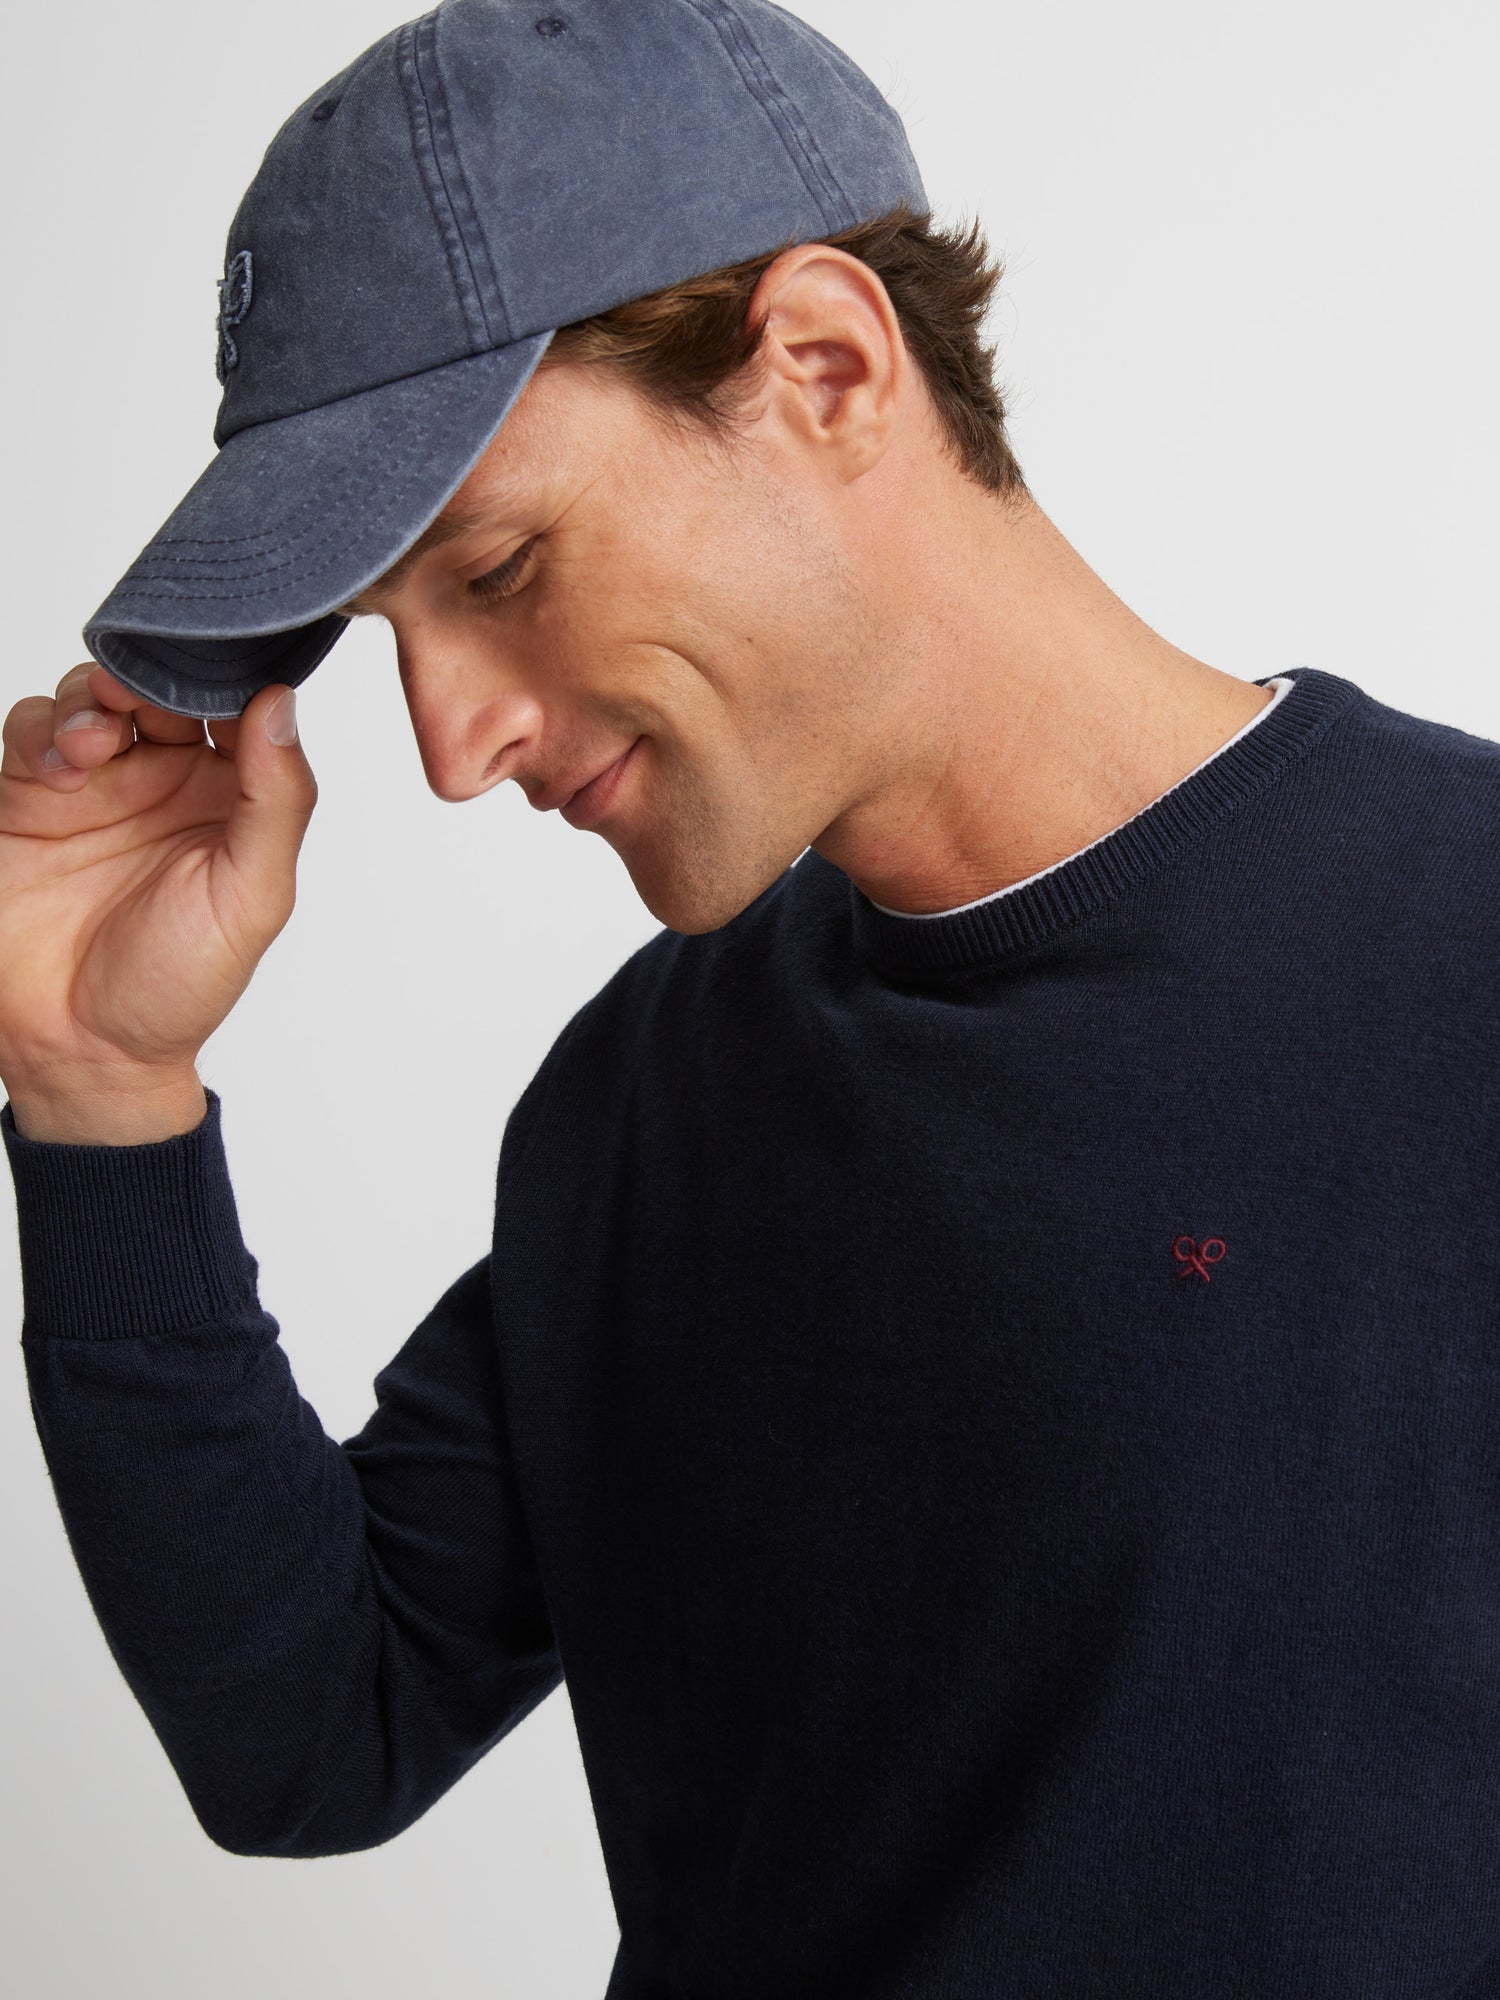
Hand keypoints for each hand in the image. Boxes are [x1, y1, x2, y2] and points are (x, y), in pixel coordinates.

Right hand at [0, 662, 315, 1102]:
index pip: (239, 704)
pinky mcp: (30, 797)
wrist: (80, 1050)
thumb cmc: (177, 988)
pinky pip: (31, 729)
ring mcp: (97, 785)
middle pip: (160, 684)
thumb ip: (276, 800)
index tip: (222, 651)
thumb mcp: (251, 897)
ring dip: (94, 696)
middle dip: (151, 670)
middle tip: (141, 687)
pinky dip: (44, 727)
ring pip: (93, 695)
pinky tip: (63, 765)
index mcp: (234, 797)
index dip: (230, 670)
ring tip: (97, 740)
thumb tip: (281, 704)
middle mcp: (168, 781)